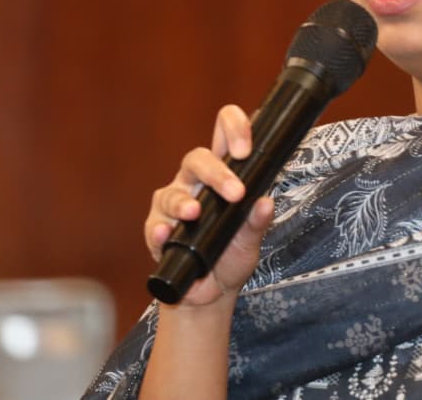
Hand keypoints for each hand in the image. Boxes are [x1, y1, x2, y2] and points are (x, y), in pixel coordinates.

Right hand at [145, 104, 274, 307]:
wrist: (210, 294)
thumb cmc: (230, 256)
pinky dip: (159, 229)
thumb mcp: (250, 241)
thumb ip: (257, 222)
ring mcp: (171, 204)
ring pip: (173, 193)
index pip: (223, 135)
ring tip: (194, 213)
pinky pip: (154, 225)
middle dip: (216, 173)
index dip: (233, 128)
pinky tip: (166, 233)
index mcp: (220, 174)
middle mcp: (193, 183)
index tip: (246, 147)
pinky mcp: (156, 230)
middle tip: (236, 193)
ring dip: (183, 202)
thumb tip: (266, 203)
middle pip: (197, 159)